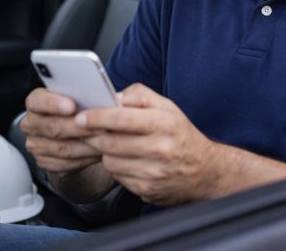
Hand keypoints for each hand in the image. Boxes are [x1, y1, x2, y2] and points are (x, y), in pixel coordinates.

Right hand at [20, 88, 101, 173]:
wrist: (69, 131)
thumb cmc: (76, 108)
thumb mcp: (77, 97)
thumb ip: (83, 95)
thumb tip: (104, 98)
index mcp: (35, 102)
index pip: (38, 101)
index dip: (54, 104)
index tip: (72, 106)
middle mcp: (30, 123)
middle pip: (53, 127)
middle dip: (80, 128)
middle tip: (102, 126)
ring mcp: (35, 145)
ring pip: (62, 148)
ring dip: (87, 146)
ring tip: (106, 141)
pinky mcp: (44, 162)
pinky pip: (66, 163)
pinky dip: (85, 159)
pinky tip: (99, 152)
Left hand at [77, 83, 218, 204]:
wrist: (204, 172)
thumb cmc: (181, 135)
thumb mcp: (168, 107)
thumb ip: (140, 95)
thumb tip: (115, 96)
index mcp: (164, 124)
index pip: (122, 119)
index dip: (97, 118)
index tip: (81, 116)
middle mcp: (160, 149)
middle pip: (110, 142)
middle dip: (93, 135)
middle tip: (87, 129)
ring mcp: (153, 172)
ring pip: (110, 161)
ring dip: (105, 151)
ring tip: (113, 144)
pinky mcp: (147, 189)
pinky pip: (117, 176)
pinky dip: (116, 167)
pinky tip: (125, 159)